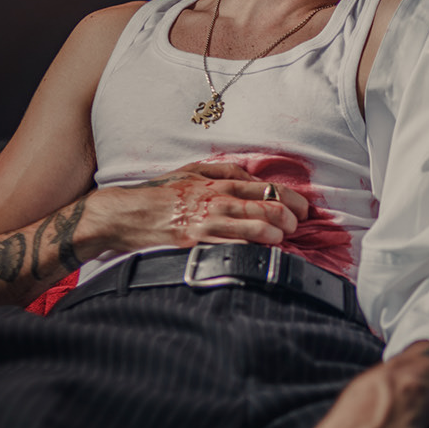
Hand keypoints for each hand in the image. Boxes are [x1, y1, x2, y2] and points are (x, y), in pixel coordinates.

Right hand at [82, 161, 309, 255]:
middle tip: (296, 227)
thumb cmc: (159, 193)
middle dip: (290, 219)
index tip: (304, 209)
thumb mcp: (191, 171)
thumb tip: (254, 176)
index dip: (293, 199)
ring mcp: (208, 223)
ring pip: (257, 228)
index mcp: (219, 183)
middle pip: (269, 208)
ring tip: (281, 240)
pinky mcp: (197, 244)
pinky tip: (261, 256)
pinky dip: (252, 252)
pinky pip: (234, 249)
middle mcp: (218, 201)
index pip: (267, 189)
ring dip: (276, 236)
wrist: (124, 214)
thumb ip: (224, 171)